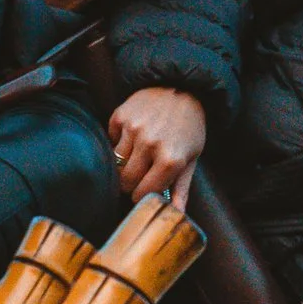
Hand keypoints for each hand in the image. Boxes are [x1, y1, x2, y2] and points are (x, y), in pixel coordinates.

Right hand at [107, 86, 206, 206]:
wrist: (182, 87)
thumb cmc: (189, 128)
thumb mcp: (191, 159)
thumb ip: (181, 189)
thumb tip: (177, 216)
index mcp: (170, 160)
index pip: (142, 193)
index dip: (141, 196)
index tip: (144, 191)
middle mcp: (150, 144)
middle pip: (125, 182)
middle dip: (130, 184)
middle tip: (139, 175)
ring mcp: (133, 129)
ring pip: (115, 164)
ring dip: (123, 164)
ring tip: (137, 155)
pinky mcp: (120, 116)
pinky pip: (111, 141)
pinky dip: (118, 143)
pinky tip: (132, 136)